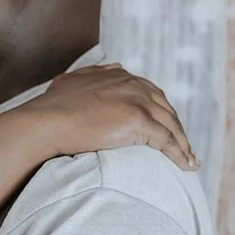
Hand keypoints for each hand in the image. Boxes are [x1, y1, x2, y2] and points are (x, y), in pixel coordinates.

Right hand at [23, 64, 198, 169]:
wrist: (45, 122)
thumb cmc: (51, 106)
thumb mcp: (74, 80)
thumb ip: (95, 74)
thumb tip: (113, 68)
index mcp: (121, 76)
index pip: (151, 94)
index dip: (160, 111)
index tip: (165, 125)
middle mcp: (134, 85)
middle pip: (166, 109)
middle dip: (177, 127)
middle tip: (185, 146)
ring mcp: (138, 102)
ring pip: (171, 125)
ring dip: (184, 144)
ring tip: (190, 161)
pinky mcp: (139, 122)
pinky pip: (167, 141)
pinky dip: (180, 154)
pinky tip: (186, 166)